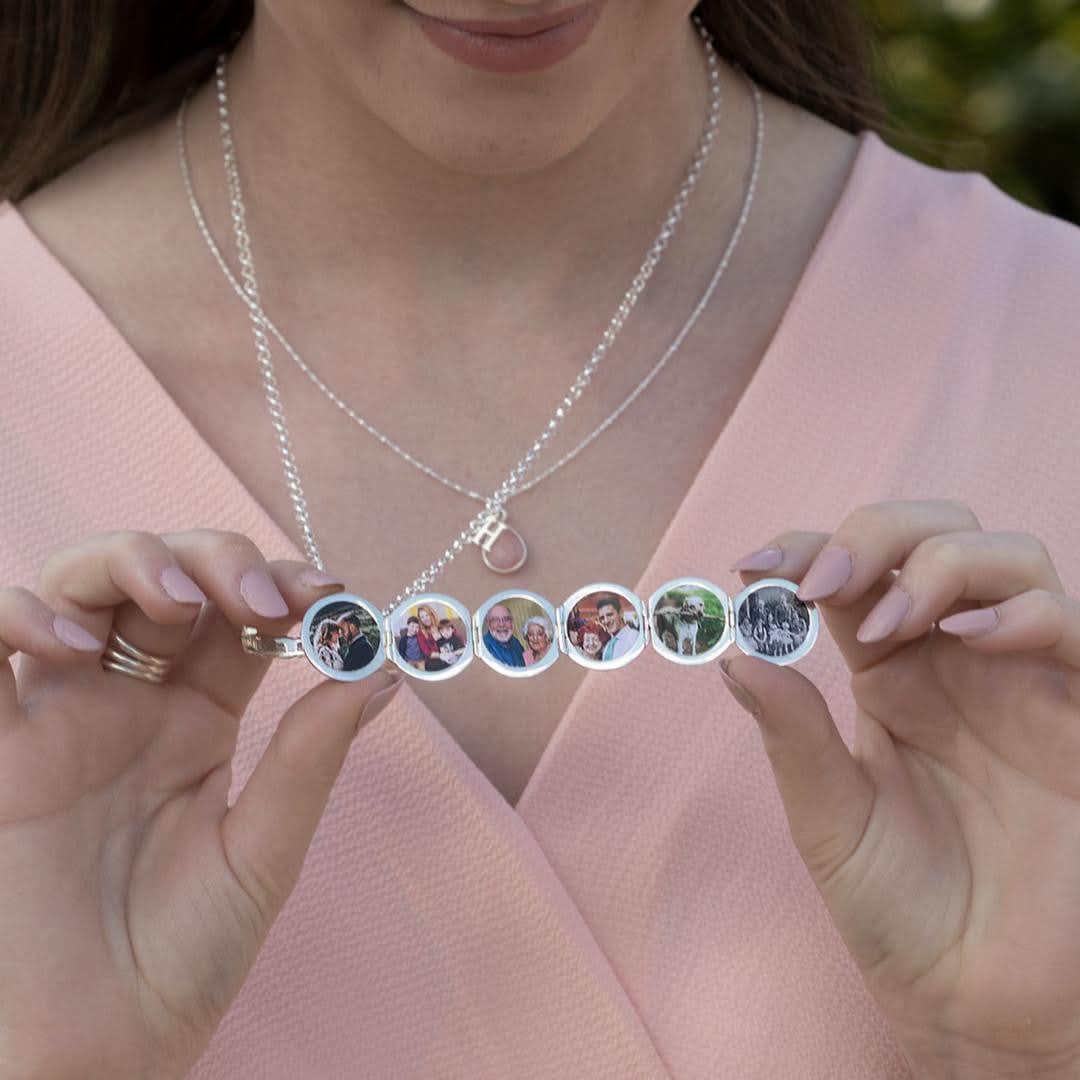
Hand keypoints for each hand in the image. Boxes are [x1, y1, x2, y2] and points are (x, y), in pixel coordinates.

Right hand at [0, 530, 400, 1078]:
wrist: (97, 1052)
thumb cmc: (182, 961)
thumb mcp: (262, 852)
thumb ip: (310, 757)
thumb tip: (382, 669)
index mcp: (198, 721)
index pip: (238, 618)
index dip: (281, 587)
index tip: (328, 593)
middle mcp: (129, 704)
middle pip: (164, 578)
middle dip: (215, 560)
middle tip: (262, 598)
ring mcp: (59, 716)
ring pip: (77, 585)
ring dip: (130, 561)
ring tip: (181, 604)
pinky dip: (19, 613)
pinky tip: (73, 639)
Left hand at [722, 500, 1079, 1079]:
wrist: (977, 1001)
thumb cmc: (900, 910)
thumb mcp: (828, 819)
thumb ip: (791, 734)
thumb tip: (729, 652)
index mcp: (887, 672)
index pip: (850, 573)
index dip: (805, 549)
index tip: (752, 565)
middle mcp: (953, 660)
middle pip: (932, 535)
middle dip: (875, 534)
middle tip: (821, 583)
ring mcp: (1020, 680)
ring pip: (1006, 557)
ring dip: (940, 564)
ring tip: (886, 621)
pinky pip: (1069, 625)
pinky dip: (1023, 611)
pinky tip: (968, 638)